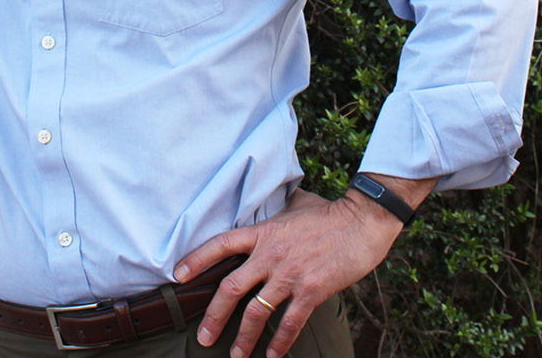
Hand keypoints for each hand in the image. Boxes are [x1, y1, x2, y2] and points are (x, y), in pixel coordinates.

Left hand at [173, 181, 420, 357]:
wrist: (362, 223)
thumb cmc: (331, 213)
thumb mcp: (296, 204)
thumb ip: (278, 210)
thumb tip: (272, 199)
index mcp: (264, 233)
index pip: (222, 245)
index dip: (198, 259)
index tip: (178, 275)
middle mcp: (270, 255)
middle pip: (231, 288)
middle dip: (214, 316)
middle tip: (203, 337)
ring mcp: (290, 275)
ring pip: (256, 312)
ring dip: (243, 338)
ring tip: (236, 355)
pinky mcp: (311, 291)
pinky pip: (289, 323)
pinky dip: (279, 343)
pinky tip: (272, 356)